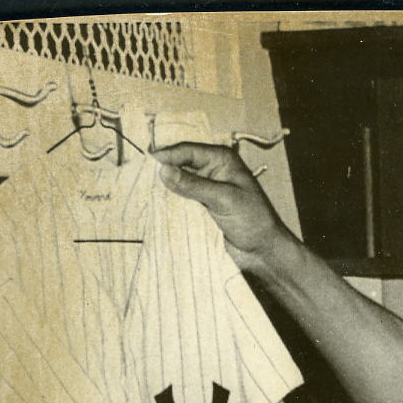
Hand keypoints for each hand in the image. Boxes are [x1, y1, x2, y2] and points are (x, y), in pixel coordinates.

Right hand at [151, 141, 288, 269]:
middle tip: (138, 178)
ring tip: (142, 193)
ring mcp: (204, 190)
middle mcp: (210, 171)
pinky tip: (155, 208)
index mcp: (220, 159)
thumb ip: (194, 185)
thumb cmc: (253, 220)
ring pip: (177, 185)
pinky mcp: (200, 209)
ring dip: (164, 190)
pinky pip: (180, 203)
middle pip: (179, 165)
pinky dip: (169, 205)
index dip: (167, 155)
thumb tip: (163, 171)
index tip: (147, 164)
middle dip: (162, 172)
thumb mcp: (224, 199)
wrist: (263, 252)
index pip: (187, 150)